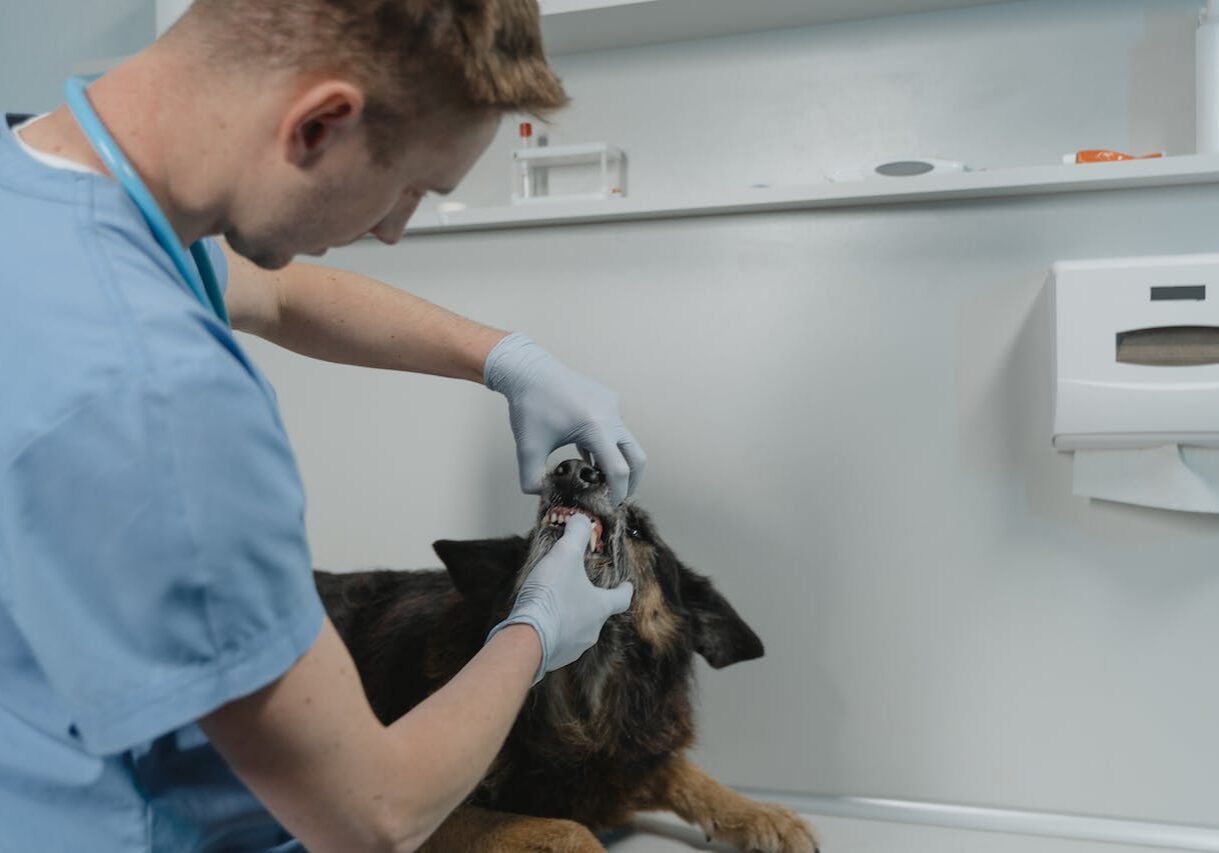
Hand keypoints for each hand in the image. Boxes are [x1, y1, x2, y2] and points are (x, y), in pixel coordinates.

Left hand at [484, 333, 645, 504]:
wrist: (529, 370)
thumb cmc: (529, 405)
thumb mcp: (527, 448)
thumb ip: (532, 479)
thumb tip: (544, 495)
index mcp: (595, 427)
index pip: (618, 470)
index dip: (618, 492)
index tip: (611, 506)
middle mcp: (610, 415)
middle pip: (636, 456)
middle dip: (631, 481)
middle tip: (618, 497)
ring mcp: (611, 405)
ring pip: (625, 442)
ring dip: (617, 462)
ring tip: (598, 479)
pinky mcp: (607, 399)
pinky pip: (615, 428)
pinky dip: (608, 445)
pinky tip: (589, 457)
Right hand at [485, 515, 633, 683]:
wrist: (526, 637)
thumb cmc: (551, 596)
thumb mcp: (565, 555)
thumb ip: (576, 534)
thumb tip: (582, 520)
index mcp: (601, 607)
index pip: (622, 598)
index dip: (624, 589)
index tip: (625, 584)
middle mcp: (593, 630)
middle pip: (598, 613)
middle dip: (589, 600)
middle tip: (576, 587)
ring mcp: (575, 647)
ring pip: (578, 629)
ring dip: (570, 616)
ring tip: (554, 604)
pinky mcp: (555, 657)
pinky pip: (559, 641)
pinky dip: (554, 630)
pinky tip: (541, 620)